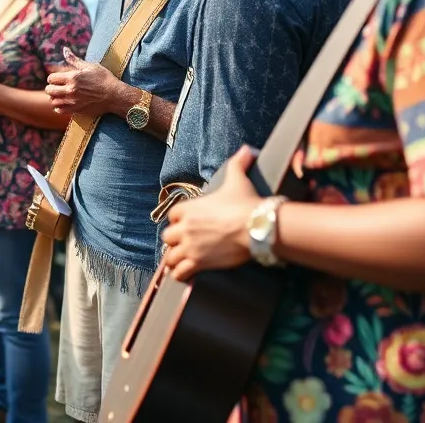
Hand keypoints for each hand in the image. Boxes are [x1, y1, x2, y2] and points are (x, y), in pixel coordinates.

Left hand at [45, 47, 120, 116]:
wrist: (115, 95)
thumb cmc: (104, 78)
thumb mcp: (90, 66)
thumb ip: (74, 59)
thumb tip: (64, 49)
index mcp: (72, 78)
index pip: (51, 78)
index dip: (52, 77)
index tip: (57, 78)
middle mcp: (70, 90)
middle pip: (49, 90)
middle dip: (50, 87)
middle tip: (56, 87)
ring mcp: (73, 101)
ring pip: (53, 101)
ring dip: (54, 98)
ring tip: (60, 95)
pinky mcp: (77, 110)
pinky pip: (60, 111)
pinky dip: (59, 107)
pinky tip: (63, 103)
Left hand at [160, 147, 261, 281]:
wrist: (257, 226)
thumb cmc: (246, 203)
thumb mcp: (238, 179)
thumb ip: (238, 164)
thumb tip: (246, 150)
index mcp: (189, 208)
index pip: (172, 216)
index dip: (178, 221)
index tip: (186, 225)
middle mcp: (185, 227)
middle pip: (168, 236)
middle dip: (174, 241)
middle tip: (184, 245)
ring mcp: (190, 246)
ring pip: (170, 256)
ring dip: (175, 259)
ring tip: (181, 262)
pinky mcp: (199, 262)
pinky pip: (180, 272)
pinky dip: (181, 274)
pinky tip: (185, 275)